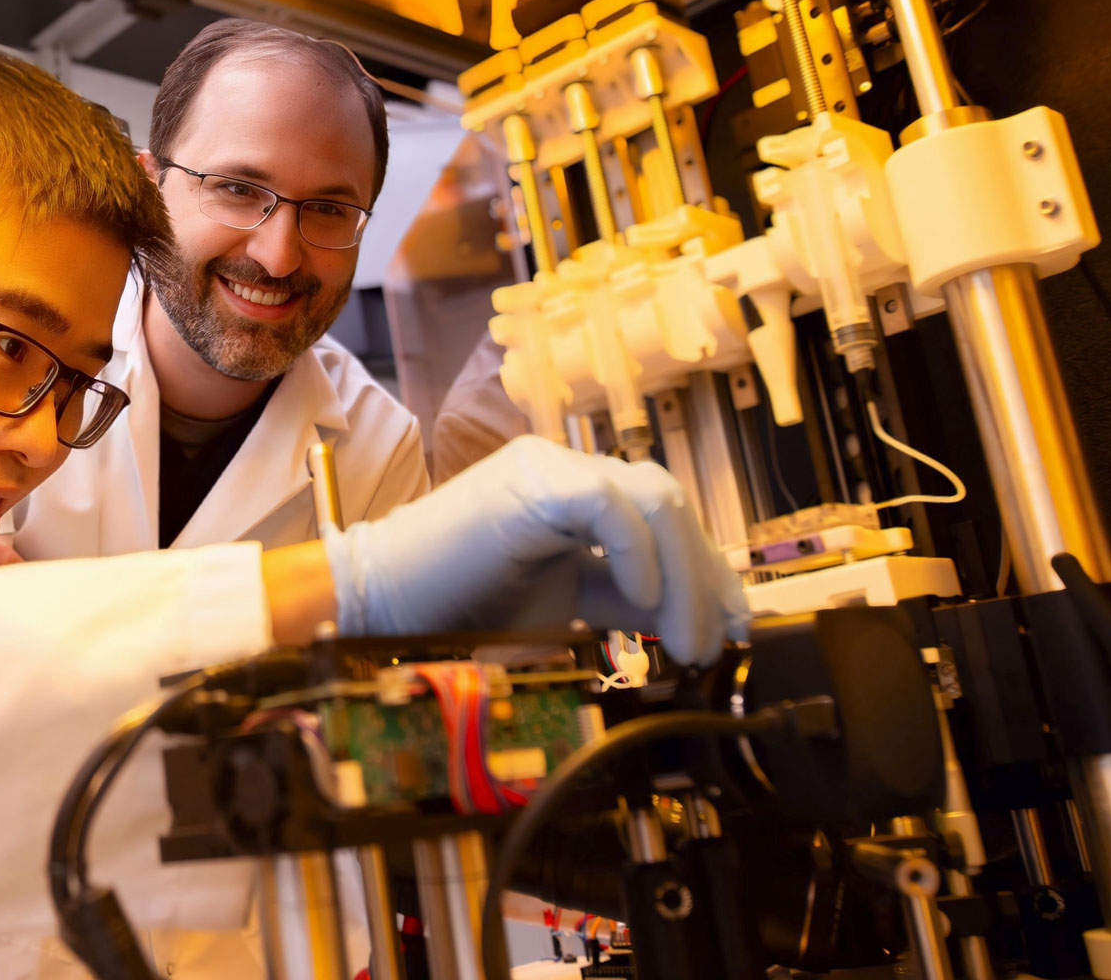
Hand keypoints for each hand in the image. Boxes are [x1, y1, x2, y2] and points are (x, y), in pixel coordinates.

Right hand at [321, 436, 749, 663]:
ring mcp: (547, 469)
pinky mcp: (531, 481)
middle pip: (668, 504)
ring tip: (687, 638)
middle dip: (706, 576)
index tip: (731, 627)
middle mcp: (564, 471)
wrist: (379, 606)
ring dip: (684, 575)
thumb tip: (689, 618)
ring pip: (652, 498)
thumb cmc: (456, 611)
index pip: (662, 519)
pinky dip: (638, 552)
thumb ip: (619, 601)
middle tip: (716, 641)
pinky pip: (609, 503)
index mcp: (571, 497)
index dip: (706, 571)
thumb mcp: (560, 608)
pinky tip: (643, 599)